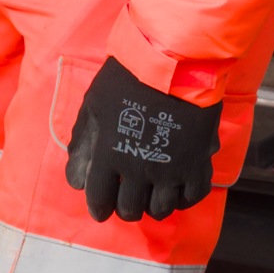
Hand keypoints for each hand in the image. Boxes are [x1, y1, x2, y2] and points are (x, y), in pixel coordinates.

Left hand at [64, 57, 221, 224]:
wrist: (174, 62)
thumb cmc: (127, 79)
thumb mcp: (92, 106)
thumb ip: (82, 143)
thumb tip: (75, 178)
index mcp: (110, 155)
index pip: (99, 199)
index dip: (98, 209)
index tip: (100, 209)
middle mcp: (139, 169)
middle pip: (130, 210)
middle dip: (125, 209)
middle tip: (126, 200)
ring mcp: (172, 168)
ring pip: (161, 209)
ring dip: (153, 206)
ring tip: (151, 195)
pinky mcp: (198, 162)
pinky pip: (193, 196)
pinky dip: (183, 199)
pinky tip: (177, 190)